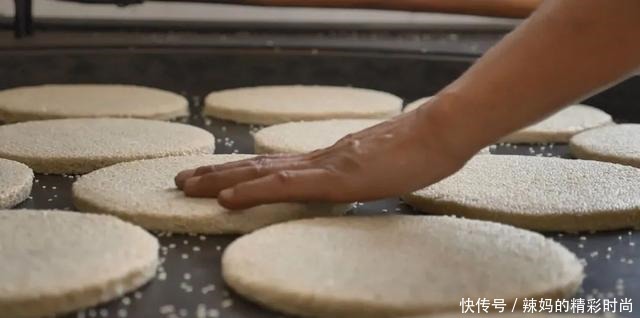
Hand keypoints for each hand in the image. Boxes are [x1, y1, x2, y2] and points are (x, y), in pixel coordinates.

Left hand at [175, 97, 478, 209]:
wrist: (440, 131)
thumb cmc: (418, 149)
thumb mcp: (380, 165)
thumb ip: (357, 172)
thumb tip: (347, 179)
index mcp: (328, 158)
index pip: (276, 164)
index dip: (241, 171)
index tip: (213, 178)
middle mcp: (319, 158)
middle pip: (259, 165)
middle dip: (218, 174)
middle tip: (182, 180)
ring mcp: (326, 166)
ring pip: (264, 173)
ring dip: (223, 180)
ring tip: (188, 186)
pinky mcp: (337, 177)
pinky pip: (288, 186)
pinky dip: (254, 191)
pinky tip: (228, 198)